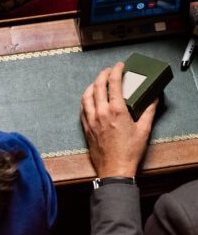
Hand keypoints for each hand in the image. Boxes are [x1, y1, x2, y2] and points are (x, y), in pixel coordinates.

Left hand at [80, 62, 156, 177]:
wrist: (114, 168)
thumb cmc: (129, 151)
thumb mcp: (144, 129)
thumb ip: (148, 111)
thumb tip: (153, 99)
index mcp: (116, 111)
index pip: (113, 83)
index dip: (115, 71)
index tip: (119, 66)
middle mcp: (101, 113)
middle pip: (98, 86)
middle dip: (103, 74)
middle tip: (109, 70)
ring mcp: (91, 120)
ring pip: (86, 96)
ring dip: (92, 85)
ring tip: (98, 81)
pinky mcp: (85, 127)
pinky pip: (82, 108)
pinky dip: (86, 99)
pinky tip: (90, 98)